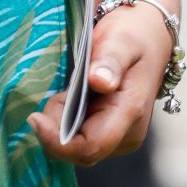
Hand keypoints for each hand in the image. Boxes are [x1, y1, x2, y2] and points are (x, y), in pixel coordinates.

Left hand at [29, 2, 171, 165]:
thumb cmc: (135, 36)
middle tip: (65, 91)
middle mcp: (129, 134)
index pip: (89, 147)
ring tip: (75, 90)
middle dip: (58, 125)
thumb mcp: (121, 40)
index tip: (35, 117)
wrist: (151, 36)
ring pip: (76, 148)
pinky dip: (69, 123)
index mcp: (131, 112)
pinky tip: (79, 99)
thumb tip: (99, 82)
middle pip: (78, 151)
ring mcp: (122, 138)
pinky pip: (80, 141)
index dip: (57, 141)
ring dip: (63, 123)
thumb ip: (110, 61)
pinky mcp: (114, 137)